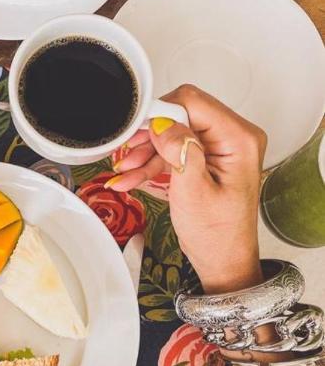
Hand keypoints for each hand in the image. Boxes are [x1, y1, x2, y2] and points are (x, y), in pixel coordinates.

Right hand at [109, 85, 265, 293]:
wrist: (223, 262)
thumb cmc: (218, 235)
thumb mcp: (194, 191)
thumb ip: (180, 151)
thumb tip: (162, 122)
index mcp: (239, 139)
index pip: (193, 103)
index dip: (160, 114)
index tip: (135, 130)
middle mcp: (233, 137)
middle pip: (181, 115)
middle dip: (150, 135)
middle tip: (127, 153)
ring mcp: (220, 148)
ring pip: (173, 133)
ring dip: (146, 152)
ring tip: (125, 171)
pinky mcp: (207, 159)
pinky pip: (175, 150)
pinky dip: (152, 163)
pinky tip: (131, 177)